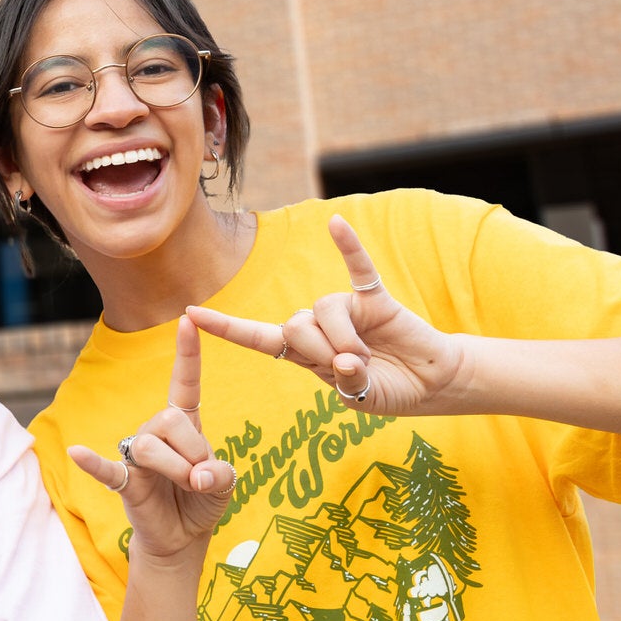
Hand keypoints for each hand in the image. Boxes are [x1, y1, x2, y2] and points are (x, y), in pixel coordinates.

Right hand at [68, 317, 234, 569]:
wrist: (183, 536)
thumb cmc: (202, 500)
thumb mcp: (225, 484)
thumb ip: (219, 473)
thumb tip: (197, 477)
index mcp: (184, 424)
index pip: (184, 383)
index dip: (187, 353)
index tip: (187, 318)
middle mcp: (157, 431)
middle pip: (171, 419)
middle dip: (194, 451)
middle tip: (202, 478)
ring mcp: (136, 455)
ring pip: (150, 445)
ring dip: (177, 469)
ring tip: (187, 487)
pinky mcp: (123, 480)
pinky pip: (106, 468)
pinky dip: (91, 462)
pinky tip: (76, 453)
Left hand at [187, 215, 467, 417]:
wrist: (431, 383)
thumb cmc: (389, 391)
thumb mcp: (359, 398)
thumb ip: (346, 382)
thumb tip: (344, 359)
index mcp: (303, 352)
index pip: (255, 337)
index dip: (225, 327)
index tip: (189, 314)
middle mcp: (317, 326)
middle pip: (293, 325)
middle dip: (319, 351)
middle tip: (351, 369)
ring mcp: (345, 310)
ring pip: (322, 311)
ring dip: (343, 340)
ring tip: (365, 359)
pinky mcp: (374, 298)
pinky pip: (358, 266)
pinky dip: (348, 246)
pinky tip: (335, 222)